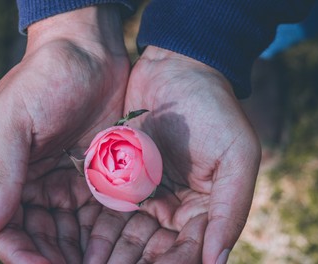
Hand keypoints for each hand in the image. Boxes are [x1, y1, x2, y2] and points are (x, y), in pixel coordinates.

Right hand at [0, 6, 129, 262]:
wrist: (88, 50)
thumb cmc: (45, 78)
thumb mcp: (14, 121)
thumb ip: (2, 173)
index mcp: (4, 172)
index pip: (6, 228)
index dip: (22, 255)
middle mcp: (33, 183)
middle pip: (39, 237)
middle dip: (55, 258)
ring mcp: (64, 180)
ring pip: (68, 231)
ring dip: (80, 253)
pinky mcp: (94, 174)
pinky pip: (94, 212)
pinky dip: (101, 232)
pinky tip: (115, 246)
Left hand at [85, 46, 260, 262]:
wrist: (176, 68)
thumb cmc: (214, 108)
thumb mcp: (237, 156)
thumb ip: (231, 209)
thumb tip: (218, 262)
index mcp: (206, 208)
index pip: (189, 250)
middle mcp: (176, 208)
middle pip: (155, 250)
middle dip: (132, 263)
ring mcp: (148, 194)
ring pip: (128, 237)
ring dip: (110, 255)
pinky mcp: (122, 179)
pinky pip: (109, 211)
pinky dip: (97, 230)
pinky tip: (81, 245)